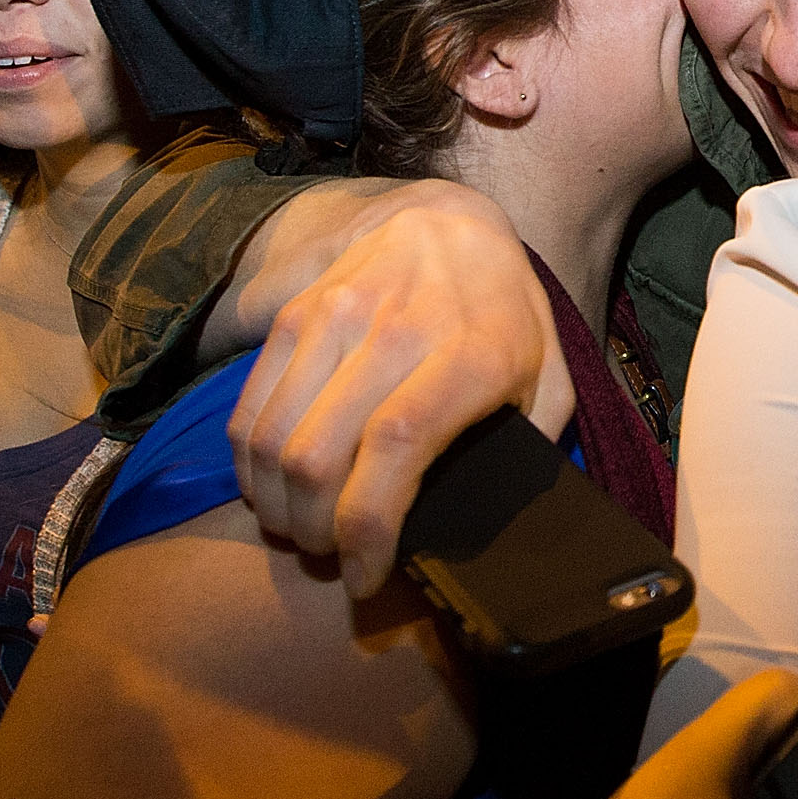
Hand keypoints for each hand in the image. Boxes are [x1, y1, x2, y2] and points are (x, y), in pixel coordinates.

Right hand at [229, 184, 563, 597]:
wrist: (449, 222)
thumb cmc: (503, 316)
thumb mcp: (548, 375)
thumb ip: (531, 445)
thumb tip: (498, 521)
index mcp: (468, 355)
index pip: (395, 448)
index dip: (367, 527)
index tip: (364, 576)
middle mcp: (394, 331)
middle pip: (318, 456)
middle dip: (314, 532)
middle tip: (331, 555)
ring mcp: (335, 317)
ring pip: (273, 439)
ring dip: (276, 507)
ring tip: (301, 529)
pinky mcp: (293, 316)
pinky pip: (249, 410)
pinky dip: (250, 466)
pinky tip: (274, 489)